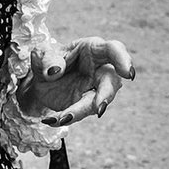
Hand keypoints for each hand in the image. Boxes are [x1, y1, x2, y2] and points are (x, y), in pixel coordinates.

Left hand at [19, 37, 134, 125]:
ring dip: (80, 111)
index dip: (123, 60)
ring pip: (96, 101)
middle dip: (106, 95)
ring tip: (62, 118)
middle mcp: (99, 68)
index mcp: (92, 48)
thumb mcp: (42, 55)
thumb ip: (46, 59)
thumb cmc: (48, 60)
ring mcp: (96, 87)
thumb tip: (55, 70)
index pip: (112, 50)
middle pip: (111, 81)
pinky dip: (67, 117)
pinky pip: (81, 112)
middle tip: (98, 108)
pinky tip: (51, 120)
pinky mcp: (88, 103)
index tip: (128, 73)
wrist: (40, 80)